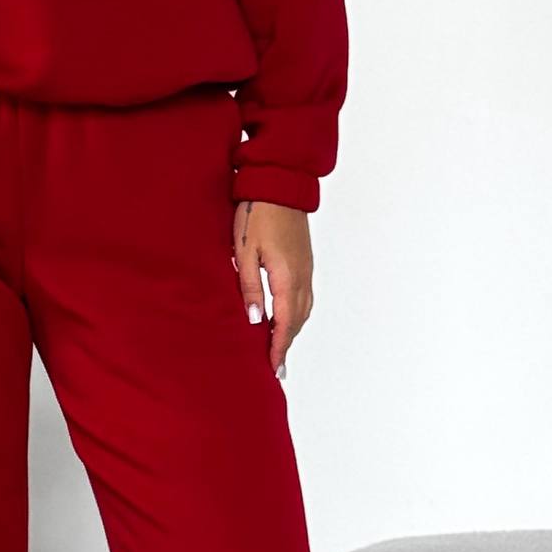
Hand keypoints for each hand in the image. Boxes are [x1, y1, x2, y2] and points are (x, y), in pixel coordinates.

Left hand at [231, 198, 312, 376]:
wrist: (279, 184)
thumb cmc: (256, 213)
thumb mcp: (244, 251)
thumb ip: (249, 287)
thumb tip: (255, 320)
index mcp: (286, 276)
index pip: (284, 323)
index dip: (278, 347)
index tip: (272, 367)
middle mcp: (302, 276)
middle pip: (298, 321)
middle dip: (286, 344)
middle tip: (275, 366)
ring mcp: (307, 269)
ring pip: (304, 310)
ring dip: (293, 330)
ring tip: (279, 347)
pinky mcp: (305, 261)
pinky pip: (305, 297)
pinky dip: (296, 314)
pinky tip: (285, 318)